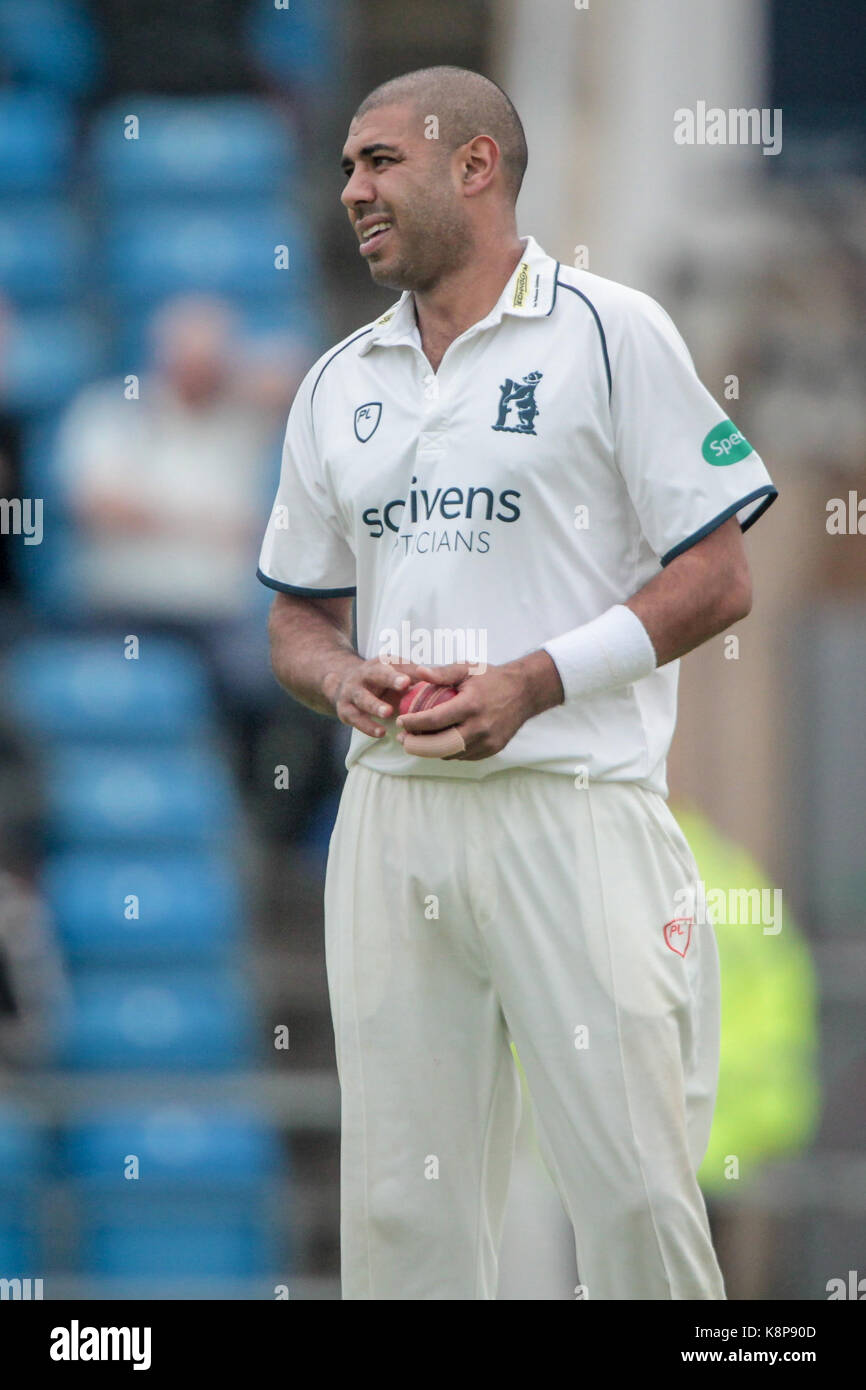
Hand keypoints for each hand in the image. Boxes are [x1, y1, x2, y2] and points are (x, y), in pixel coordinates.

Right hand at [324, 658, 427, 738]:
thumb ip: (413, 675)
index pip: (392, 664)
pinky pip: (356, 719)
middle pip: (376, 674)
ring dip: (375, 705)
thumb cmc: (378, 680)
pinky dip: (368, 726)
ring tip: (388, 712)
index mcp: (379, 664)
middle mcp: (364, 675)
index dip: (403, 669)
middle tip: (405, 684)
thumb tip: (439, 678)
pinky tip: (381, 733)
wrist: (342, 684)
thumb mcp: (393, 673)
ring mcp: (352, 692)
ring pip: (363, 698)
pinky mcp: (345, 710)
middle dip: (390, 678)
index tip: (411, 677)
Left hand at [395, 650, 562, 760]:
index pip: (435, 719)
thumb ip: (442, 673)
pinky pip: (462, 756)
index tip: (401, 721)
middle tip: (403, 739)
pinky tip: (437, 743)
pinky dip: (447, 752)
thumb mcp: (467, 668)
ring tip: (416, 741)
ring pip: (450, 754)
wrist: (525, 692)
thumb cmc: (491, 677)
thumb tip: (419, 672)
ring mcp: (487, 741)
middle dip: (417, 745)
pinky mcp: (492, 749)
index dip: (414, 723)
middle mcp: (480, 727)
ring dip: (430, 750)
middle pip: (440, 745)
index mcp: (471, 705)